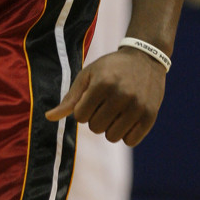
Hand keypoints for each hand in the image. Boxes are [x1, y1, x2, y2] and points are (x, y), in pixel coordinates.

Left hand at [45, 48, 166, 145]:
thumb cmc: (110, 68)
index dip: (83, 109)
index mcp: (102, 84)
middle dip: (96, 118)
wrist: (145, 58)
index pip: (80, 116)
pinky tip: (128, 118)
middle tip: (105, 103)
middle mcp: (121, 95)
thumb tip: (48, 117)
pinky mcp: (150, 116)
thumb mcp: (88, 76)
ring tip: (116, 111)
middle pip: (95, 128)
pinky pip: (130, 141)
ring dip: (110, 128)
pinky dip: (126, 134)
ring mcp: (137, 106)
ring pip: (112, 137)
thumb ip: (70, 99)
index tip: (91, 98)